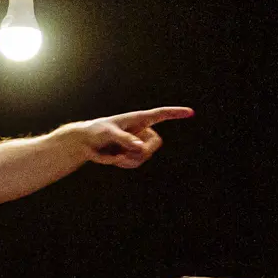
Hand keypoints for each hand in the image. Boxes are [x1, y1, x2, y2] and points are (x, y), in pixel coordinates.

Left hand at [75, 106, 192, 167]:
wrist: (86, 143)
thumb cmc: (96, 132)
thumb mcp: (108, 133)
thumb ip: (124, 138)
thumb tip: (140, 147)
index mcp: (138, 119)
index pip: (161, 114)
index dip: (176, 113)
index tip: (190, 112)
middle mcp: (142, 131)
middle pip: (155, 144)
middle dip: (142, 151)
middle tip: (125, 153)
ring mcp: (139, 144)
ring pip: (145, 156)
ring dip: (130, 159)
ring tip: (115, 155)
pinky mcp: (133, 155)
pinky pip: (137, 164)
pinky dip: (126, 164)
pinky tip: (115, 159)